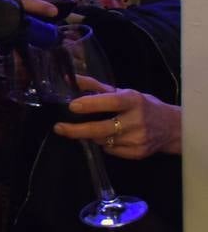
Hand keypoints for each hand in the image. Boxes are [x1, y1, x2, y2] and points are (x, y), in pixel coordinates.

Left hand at [54, 74, 181, 157]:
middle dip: (77, 130)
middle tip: (59, 127)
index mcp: (133, 101)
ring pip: (103, 140)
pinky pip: (111, 150)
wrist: (172, 127)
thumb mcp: (123, 92)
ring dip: (91, 135)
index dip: (91, 104)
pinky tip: (108, 137)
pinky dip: (104, 144)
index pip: (111, 102)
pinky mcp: (138, 153)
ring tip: (88, 128)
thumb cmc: (143, 105)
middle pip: (102, 128)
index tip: (71, 106)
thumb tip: (69, 78)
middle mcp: (137, 120)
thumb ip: (95, 86)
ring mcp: (138, 139)